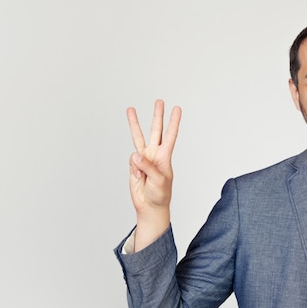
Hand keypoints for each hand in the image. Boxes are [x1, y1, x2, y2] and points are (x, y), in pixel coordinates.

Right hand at [127, 99, 180, 250]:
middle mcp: (155, 154)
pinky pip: (131, 161)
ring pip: (138, 137)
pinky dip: (134, 169)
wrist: (150, 206)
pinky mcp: (134, 165)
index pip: (170, 135)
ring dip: (134, 123)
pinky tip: (139, 177)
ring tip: (130, 109)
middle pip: (155, 131)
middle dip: (157, 116)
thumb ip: (148, 166)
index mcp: (165, 156)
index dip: (173, 122)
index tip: (177, 108)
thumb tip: (136, 155)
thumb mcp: (159, 180)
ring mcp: (143, 159)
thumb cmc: (160, 194)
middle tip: (159, 101)